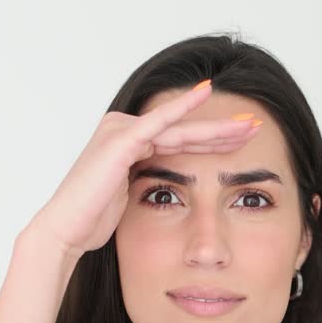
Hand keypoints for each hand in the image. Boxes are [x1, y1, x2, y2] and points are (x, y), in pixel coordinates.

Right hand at [31, 81, 261, 257]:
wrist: (66, 229)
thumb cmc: (92, 220)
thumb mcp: (130, 197)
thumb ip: (147, 181)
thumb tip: (170, 187)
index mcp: (129, 145)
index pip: (180, 141)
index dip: (213, 141)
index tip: (242, 141)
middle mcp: (125, 130)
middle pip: (184, 132)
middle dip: (222, 130)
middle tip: (255, 125)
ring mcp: (122, 130)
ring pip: (180, 128)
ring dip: (216, 127)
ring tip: (248, 124)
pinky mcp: (122, 137)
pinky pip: (160, 120)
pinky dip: (183, 106)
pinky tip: (206, 93)